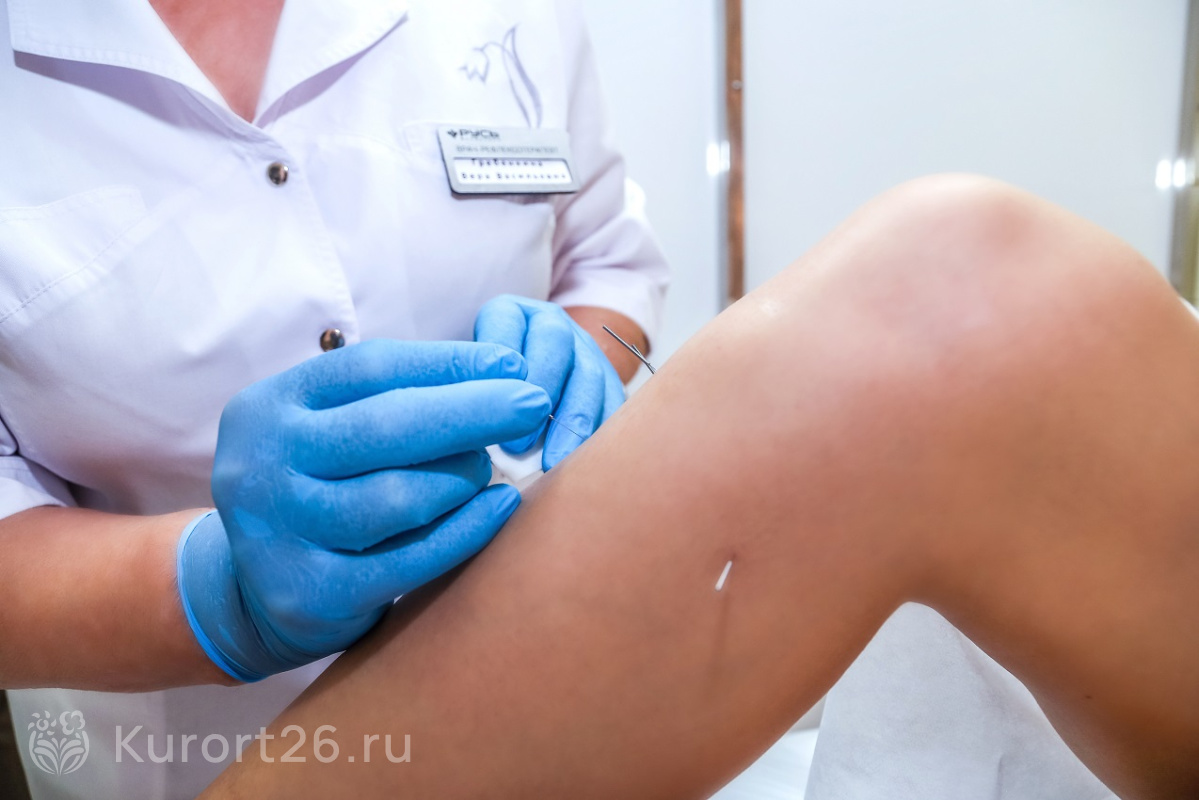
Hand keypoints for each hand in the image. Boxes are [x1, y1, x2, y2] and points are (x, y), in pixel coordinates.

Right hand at [177, 339, 549, 681]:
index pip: (372, 368)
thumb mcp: (330, 426)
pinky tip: (500, 507)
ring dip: (462, 477)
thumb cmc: (318, 485)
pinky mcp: (312, 595)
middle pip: (386, 427)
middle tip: (535, 403)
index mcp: (268, 407)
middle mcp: (261, 466)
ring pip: (399, 497)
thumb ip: (397, 394)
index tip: (513, 363)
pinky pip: (410, 559)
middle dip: (474, 410)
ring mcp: (280, 534)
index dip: (450, 363)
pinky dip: (466, 530)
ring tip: (488, 467)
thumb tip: (504, 369)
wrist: (249, 592)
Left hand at [474, 296, 624, 469]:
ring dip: (572, 421)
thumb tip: (477, 422)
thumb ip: (470, 386)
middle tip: (519, 441)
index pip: (505, 325)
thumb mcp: (468, 374)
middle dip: (540, 392)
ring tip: (553, 460)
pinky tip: (583, 462)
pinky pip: (612, 403)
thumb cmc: (485, 386)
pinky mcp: (607, 380)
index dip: (501, 359)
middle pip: (555, 343)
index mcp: (510, 313)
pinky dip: (599, 433)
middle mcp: (551, 324)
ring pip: (589, 376)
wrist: (527, 379)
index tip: (491, 399)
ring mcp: (584, 349)